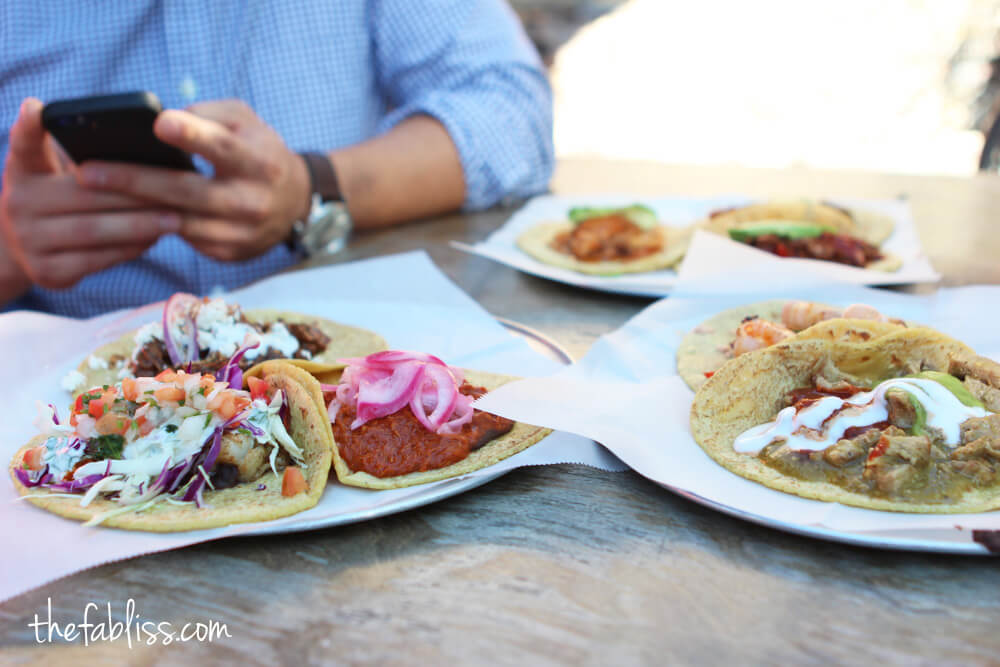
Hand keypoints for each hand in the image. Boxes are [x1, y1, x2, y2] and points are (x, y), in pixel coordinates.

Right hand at [0, 98, 179, 290]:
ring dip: (139, 225)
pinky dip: (130, 249)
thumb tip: (141, 144)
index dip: (28, 126)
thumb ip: (81, 153)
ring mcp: (29, 241)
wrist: (25, 249)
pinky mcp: (47, 273)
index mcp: (22, 171)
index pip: (23, 144)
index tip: (38, 108)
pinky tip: (155, 239)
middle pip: (83, 194)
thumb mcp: (55, 170)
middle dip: (132, 194)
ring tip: (175, 217)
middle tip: (174, 188)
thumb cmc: (59, 197)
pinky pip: (97, 260)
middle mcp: (17, 203)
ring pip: (94, 231)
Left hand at [77, 100, 311, 261]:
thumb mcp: (245, 123)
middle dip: (135, 180)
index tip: (159, 125)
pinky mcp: (229, 253)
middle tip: (89, 172)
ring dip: (132, 209)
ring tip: (92, 194)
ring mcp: (241, 232)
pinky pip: (182, 239)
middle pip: (187, 191)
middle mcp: (254, 200)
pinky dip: (150, 226)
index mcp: (261, 161)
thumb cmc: (259, 151)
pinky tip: (119, 214)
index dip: (193, 136)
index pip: (223, 147)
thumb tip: (159, 125)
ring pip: (178, 221)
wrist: (295, 203)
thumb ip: (209, 116)